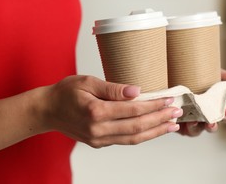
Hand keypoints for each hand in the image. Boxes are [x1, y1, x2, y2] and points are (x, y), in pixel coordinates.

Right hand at [39, 76, 182, 147]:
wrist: (47, 110)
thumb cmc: (65, 92)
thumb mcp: (87, 82)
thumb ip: (113, 88)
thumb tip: (136, 90)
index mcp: (95, 111)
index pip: (132, 110)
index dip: (153, 105)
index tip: (168, 99)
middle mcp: (98, 129)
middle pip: (137, 127)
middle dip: (160, 119)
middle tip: (177, 111)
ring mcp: (98, 139)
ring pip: (133, 139)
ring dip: (155, 131)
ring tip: (171, 125)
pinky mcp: (98, 143)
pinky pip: (125, 141)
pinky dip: (142, 136)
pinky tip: (152, 129)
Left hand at [177, 69, 225, 136]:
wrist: (166, 86)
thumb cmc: (187, 79)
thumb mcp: (204, 73)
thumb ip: (220, 74)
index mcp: (220, 97)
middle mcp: (213, 110)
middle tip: (224, 113)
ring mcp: (202, 121)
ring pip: (213, 127)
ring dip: (213, 125)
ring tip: (210, 123)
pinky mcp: (189, 128)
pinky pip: (194, 131)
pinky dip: (194, 128)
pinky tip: (191, 123)